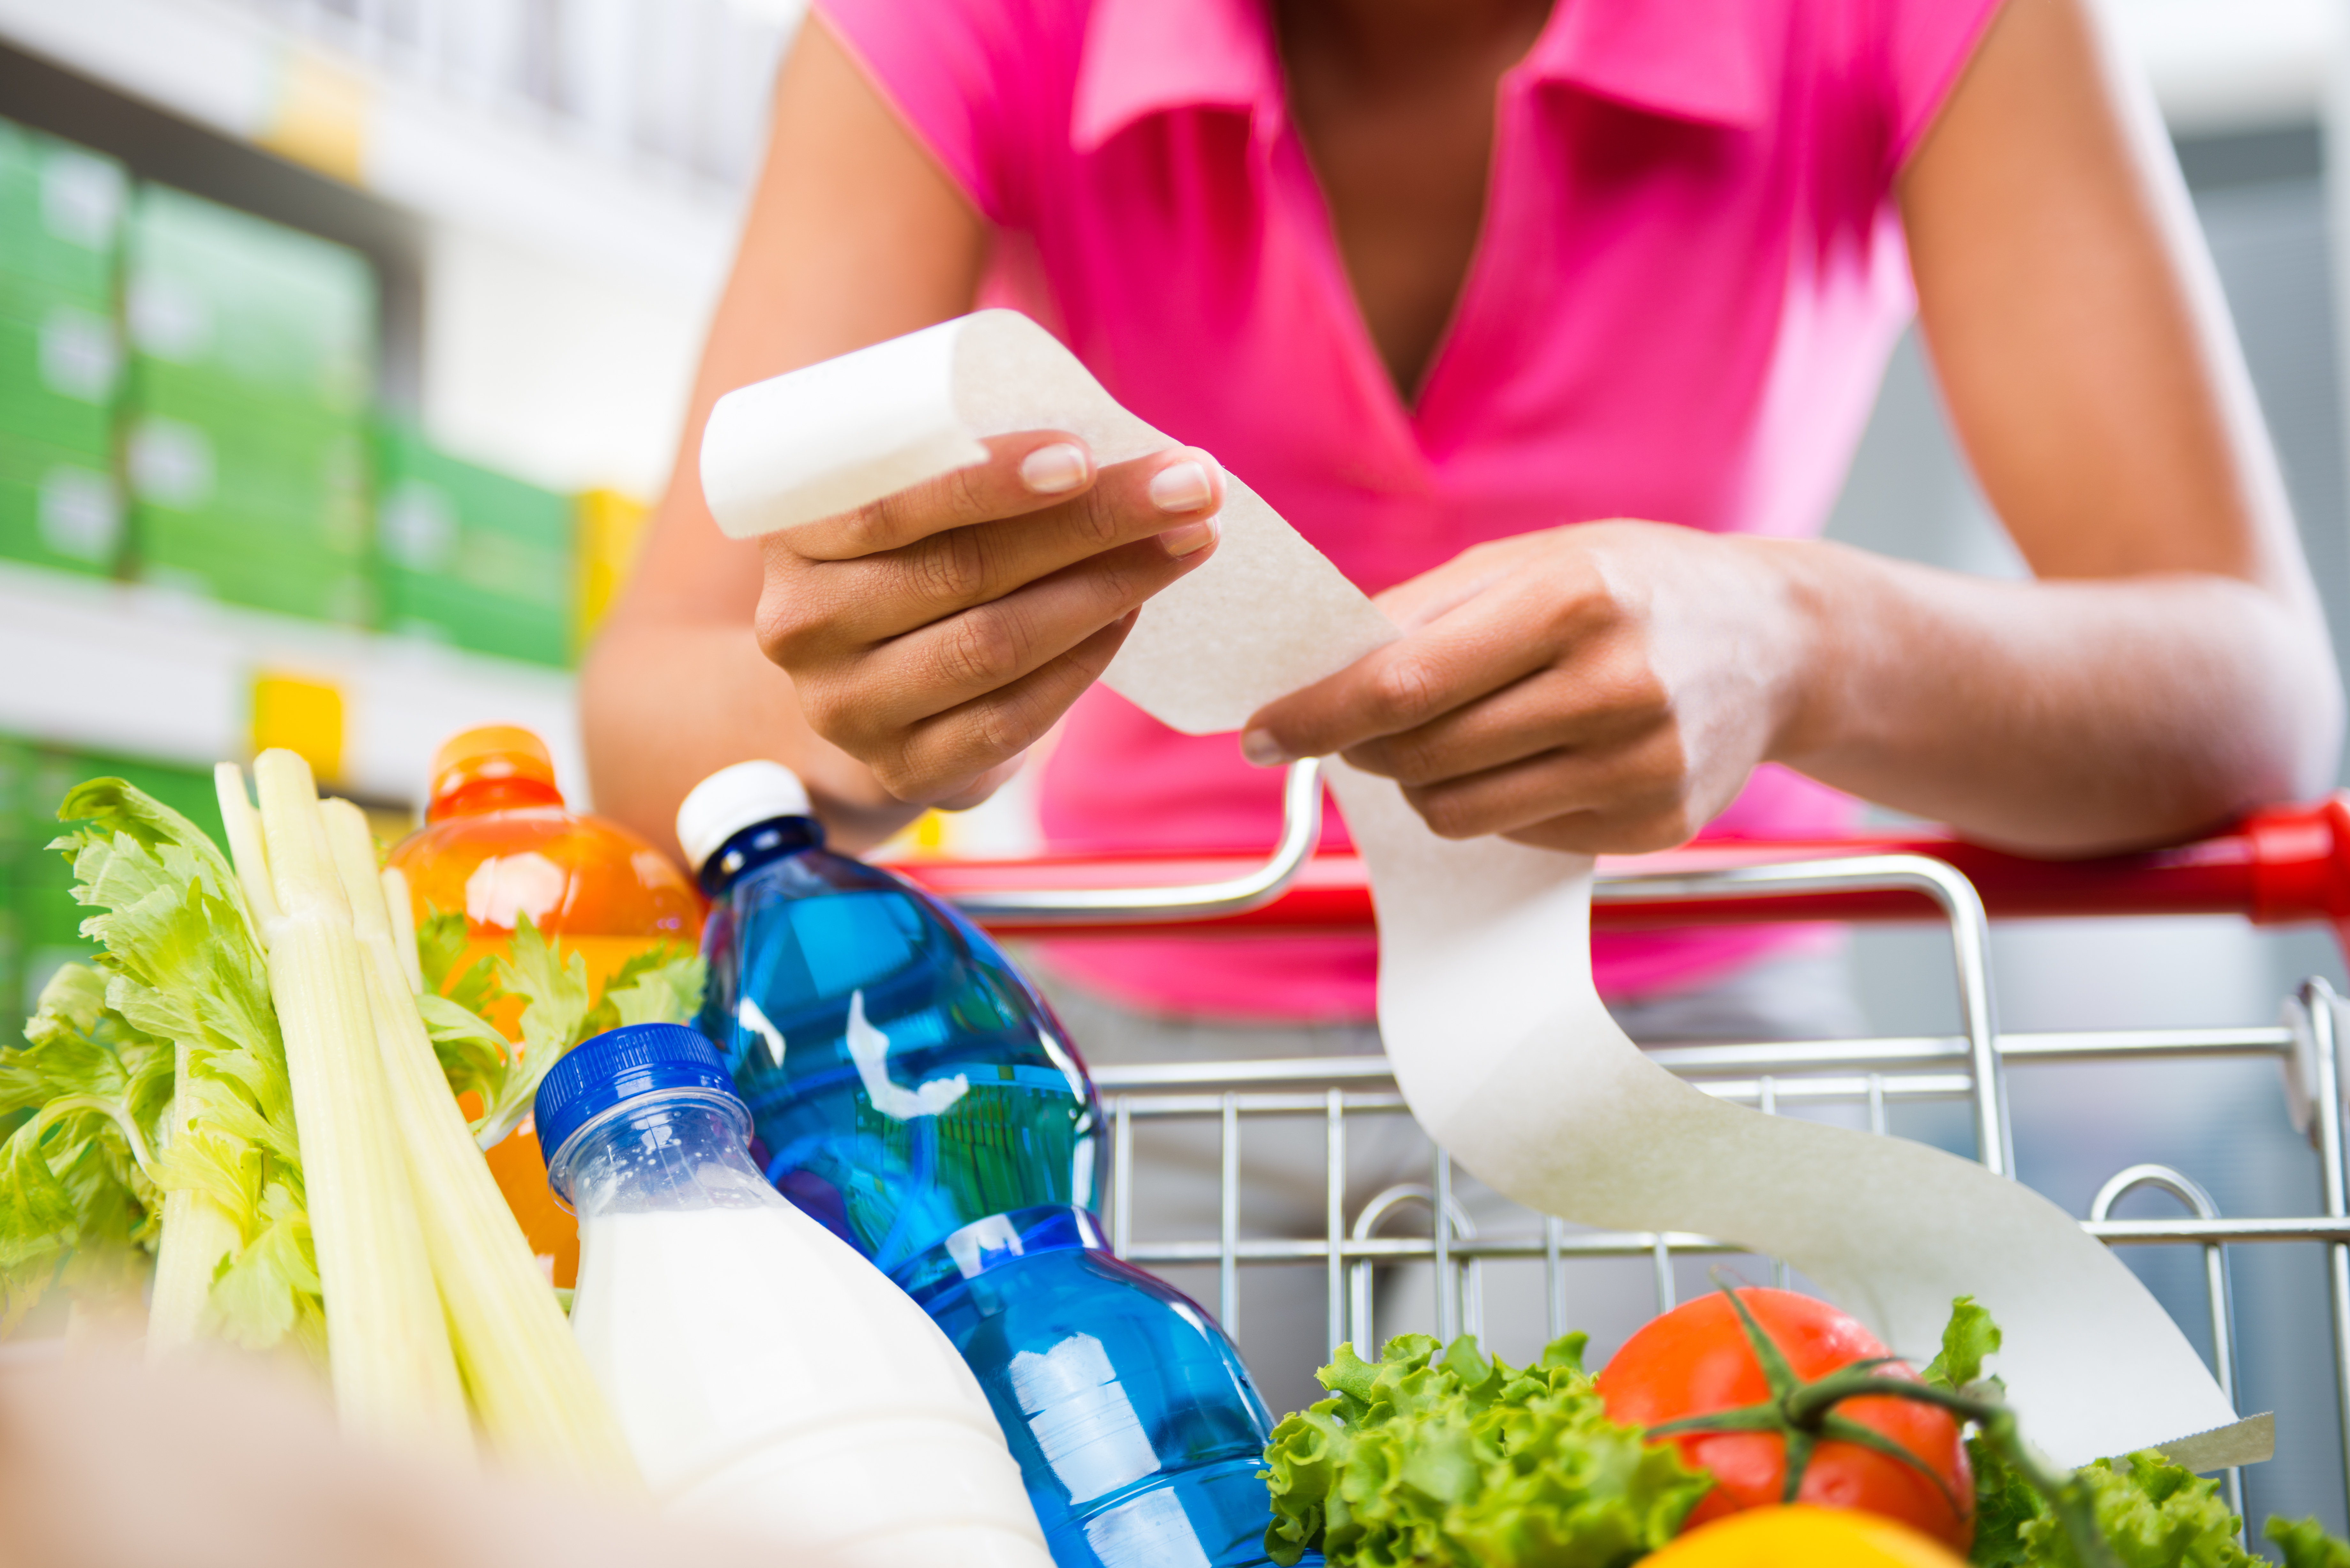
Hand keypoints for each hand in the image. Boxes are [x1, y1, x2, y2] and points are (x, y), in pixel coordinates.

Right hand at [754, 432, 1222, 806]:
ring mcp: (849, 710)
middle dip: (1092, 523)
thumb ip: (959, 466)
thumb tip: (1110, 438)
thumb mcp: (903, 503)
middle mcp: (803, 628)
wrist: (861, 688)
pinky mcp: (905, 770)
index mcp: (791, 538)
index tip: (1087, 453)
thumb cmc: (905, 561)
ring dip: (1109, 588)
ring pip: (997, 645)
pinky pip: (1013, 718)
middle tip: (1191, 486)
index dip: (989, 483)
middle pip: (964, 571)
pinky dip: (1085, 661)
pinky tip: (1133, 612)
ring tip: (1188, 541)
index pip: (890, 506)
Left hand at [1240, 522, 1811, 853]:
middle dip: (1364, 746)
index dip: (1315, 714)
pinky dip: (1495, 801)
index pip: (1404, 684)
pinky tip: (1531, 755)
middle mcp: (1615, 687)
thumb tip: (1316, 667)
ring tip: (1448, 735)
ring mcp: (1641, 767)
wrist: (1777, 640)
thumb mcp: (1531, 562)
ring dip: (1422, 781)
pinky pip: (1516, 835)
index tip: (1257, 732)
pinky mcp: (1655, 824)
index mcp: (1575, 601)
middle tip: (1356, 725)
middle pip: (1423, 754)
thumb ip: (1421, 612)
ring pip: (1459, 811)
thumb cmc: (1632, 587)